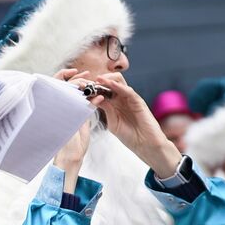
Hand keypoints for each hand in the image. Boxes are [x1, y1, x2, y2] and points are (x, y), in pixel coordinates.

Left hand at [56, 68, 179, 178]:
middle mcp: (122, 99)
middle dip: (97, 81)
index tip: (79, 87)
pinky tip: (110, 85)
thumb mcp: (112, 123)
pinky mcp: (138, 101)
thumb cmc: (130, 136)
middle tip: (87, 82)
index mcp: (114, 104)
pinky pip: (128, 90)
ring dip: (107, 80)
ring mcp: (130, 99)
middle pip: (109, 83)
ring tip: (97, 80)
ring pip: (119, 82)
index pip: (102, 91)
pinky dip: (118, 86)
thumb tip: (94, 100)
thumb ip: (105, 111)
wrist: (145, 145)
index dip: (91, 88)